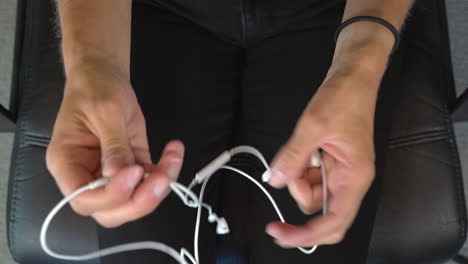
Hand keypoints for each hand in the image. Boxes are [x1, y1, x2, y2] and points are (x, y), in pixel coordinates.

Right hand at [46, 62, 183, 227]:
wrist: (104, 76)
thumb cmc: (95, 88)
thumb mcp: (105, 110)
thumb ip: (113, 145)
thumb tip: (118, 175)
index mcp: (67, 163)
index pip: (82, 198)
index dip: (110, 195)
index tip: (133, 172)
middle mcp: (86, 175)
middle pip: (109, 211)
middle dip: (138, 202)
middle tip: (161, 179)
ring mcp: (111, 173)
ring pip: (133, 200)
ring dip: (158, 187)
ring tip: (172, 158)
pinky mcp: (133, 165)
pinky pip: (149, 180)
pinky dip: (166, 171)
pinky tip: (174, 151)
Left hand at [265, 66, 380, 247]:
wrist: (352, 78)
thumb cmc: (345, 97)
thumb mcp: (313, 125)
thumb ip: (293, 156)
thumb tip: (276, 179)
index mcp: (356, 176)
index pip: (335, 221)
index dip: (308, 235)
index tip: (283, 234)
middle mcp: (350, 179)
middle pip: (321, 211)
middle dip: (299, 199)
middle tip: (285, 179)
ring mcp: (340, 172)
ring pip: (312, 194)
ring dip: (297, 179)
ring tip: (300, 151)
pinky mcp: (331, 164)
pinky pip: (310, 178)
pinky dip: (299, 170)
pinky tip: (303, 151)